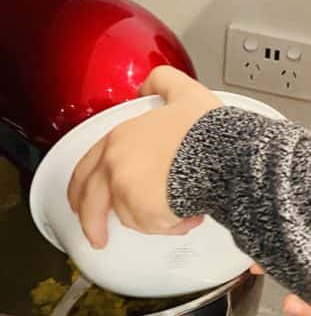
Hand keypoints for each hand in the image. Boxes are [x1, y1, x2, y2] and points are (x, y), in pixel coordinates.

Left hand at [68, 66, 220, 248]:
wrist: (224, 156)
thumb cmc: (207, 131)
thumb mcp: (185, 92)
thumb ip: (161, 82)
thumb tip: (147, 87)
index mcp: (119, 138)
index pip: (85, 168)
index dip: (81, 187)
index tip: (83, 199)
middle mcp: (116, 166)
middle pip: (91, 204)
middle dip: (92, 223)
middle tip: (98, 233)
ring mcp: (127, 192)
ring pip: (131, 217)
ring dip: (151, 217)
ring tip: (180, 205)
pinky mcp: (145, 213)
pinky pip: (155, 227)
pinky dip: (171, 224)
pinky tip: (189, 212)